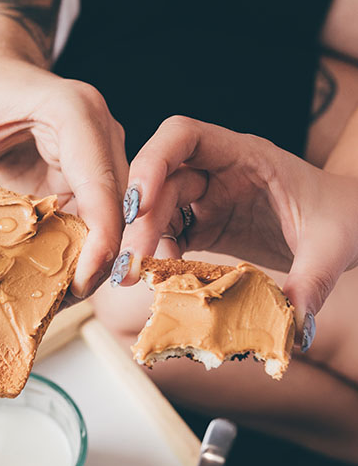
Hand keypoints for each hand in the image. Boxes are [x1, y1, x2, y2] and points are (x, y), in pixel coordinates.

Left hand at [0, 49, 127, 297]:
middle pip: (115, 209)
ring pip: (112, 220)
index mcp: (73, 112)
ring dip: (88, 261)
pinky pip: (95, 221)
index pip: (100, 180)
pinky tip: (51, 277)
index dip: (99, 235)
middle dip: (95, 261)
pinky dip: (78, 251)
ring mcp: (103, 155)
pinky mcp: (94, 176)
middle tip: (60, 306)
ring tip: (54, 301)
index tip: (80, 282)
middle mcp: (101, 132)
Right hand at [112, 115, 357, 339]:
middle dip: (141, 220)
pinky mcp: (207, 226)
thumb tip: (294, 329)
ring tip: (132, 275)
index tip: (140, 203)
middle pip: (161, 181)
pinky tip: (158, 278)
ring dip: (141, 240)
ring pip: (159, 209)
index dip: (153, 162)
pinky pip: (171, 236)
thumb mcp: (333, 245)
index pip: (183, 137)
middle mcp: (218, 172)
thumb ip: (312, 281)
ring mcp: (209, 199)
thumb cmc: (345, 216)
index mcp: (245, 155)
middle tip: (130, 263)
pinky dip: (159, 256)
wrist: (348, 222)